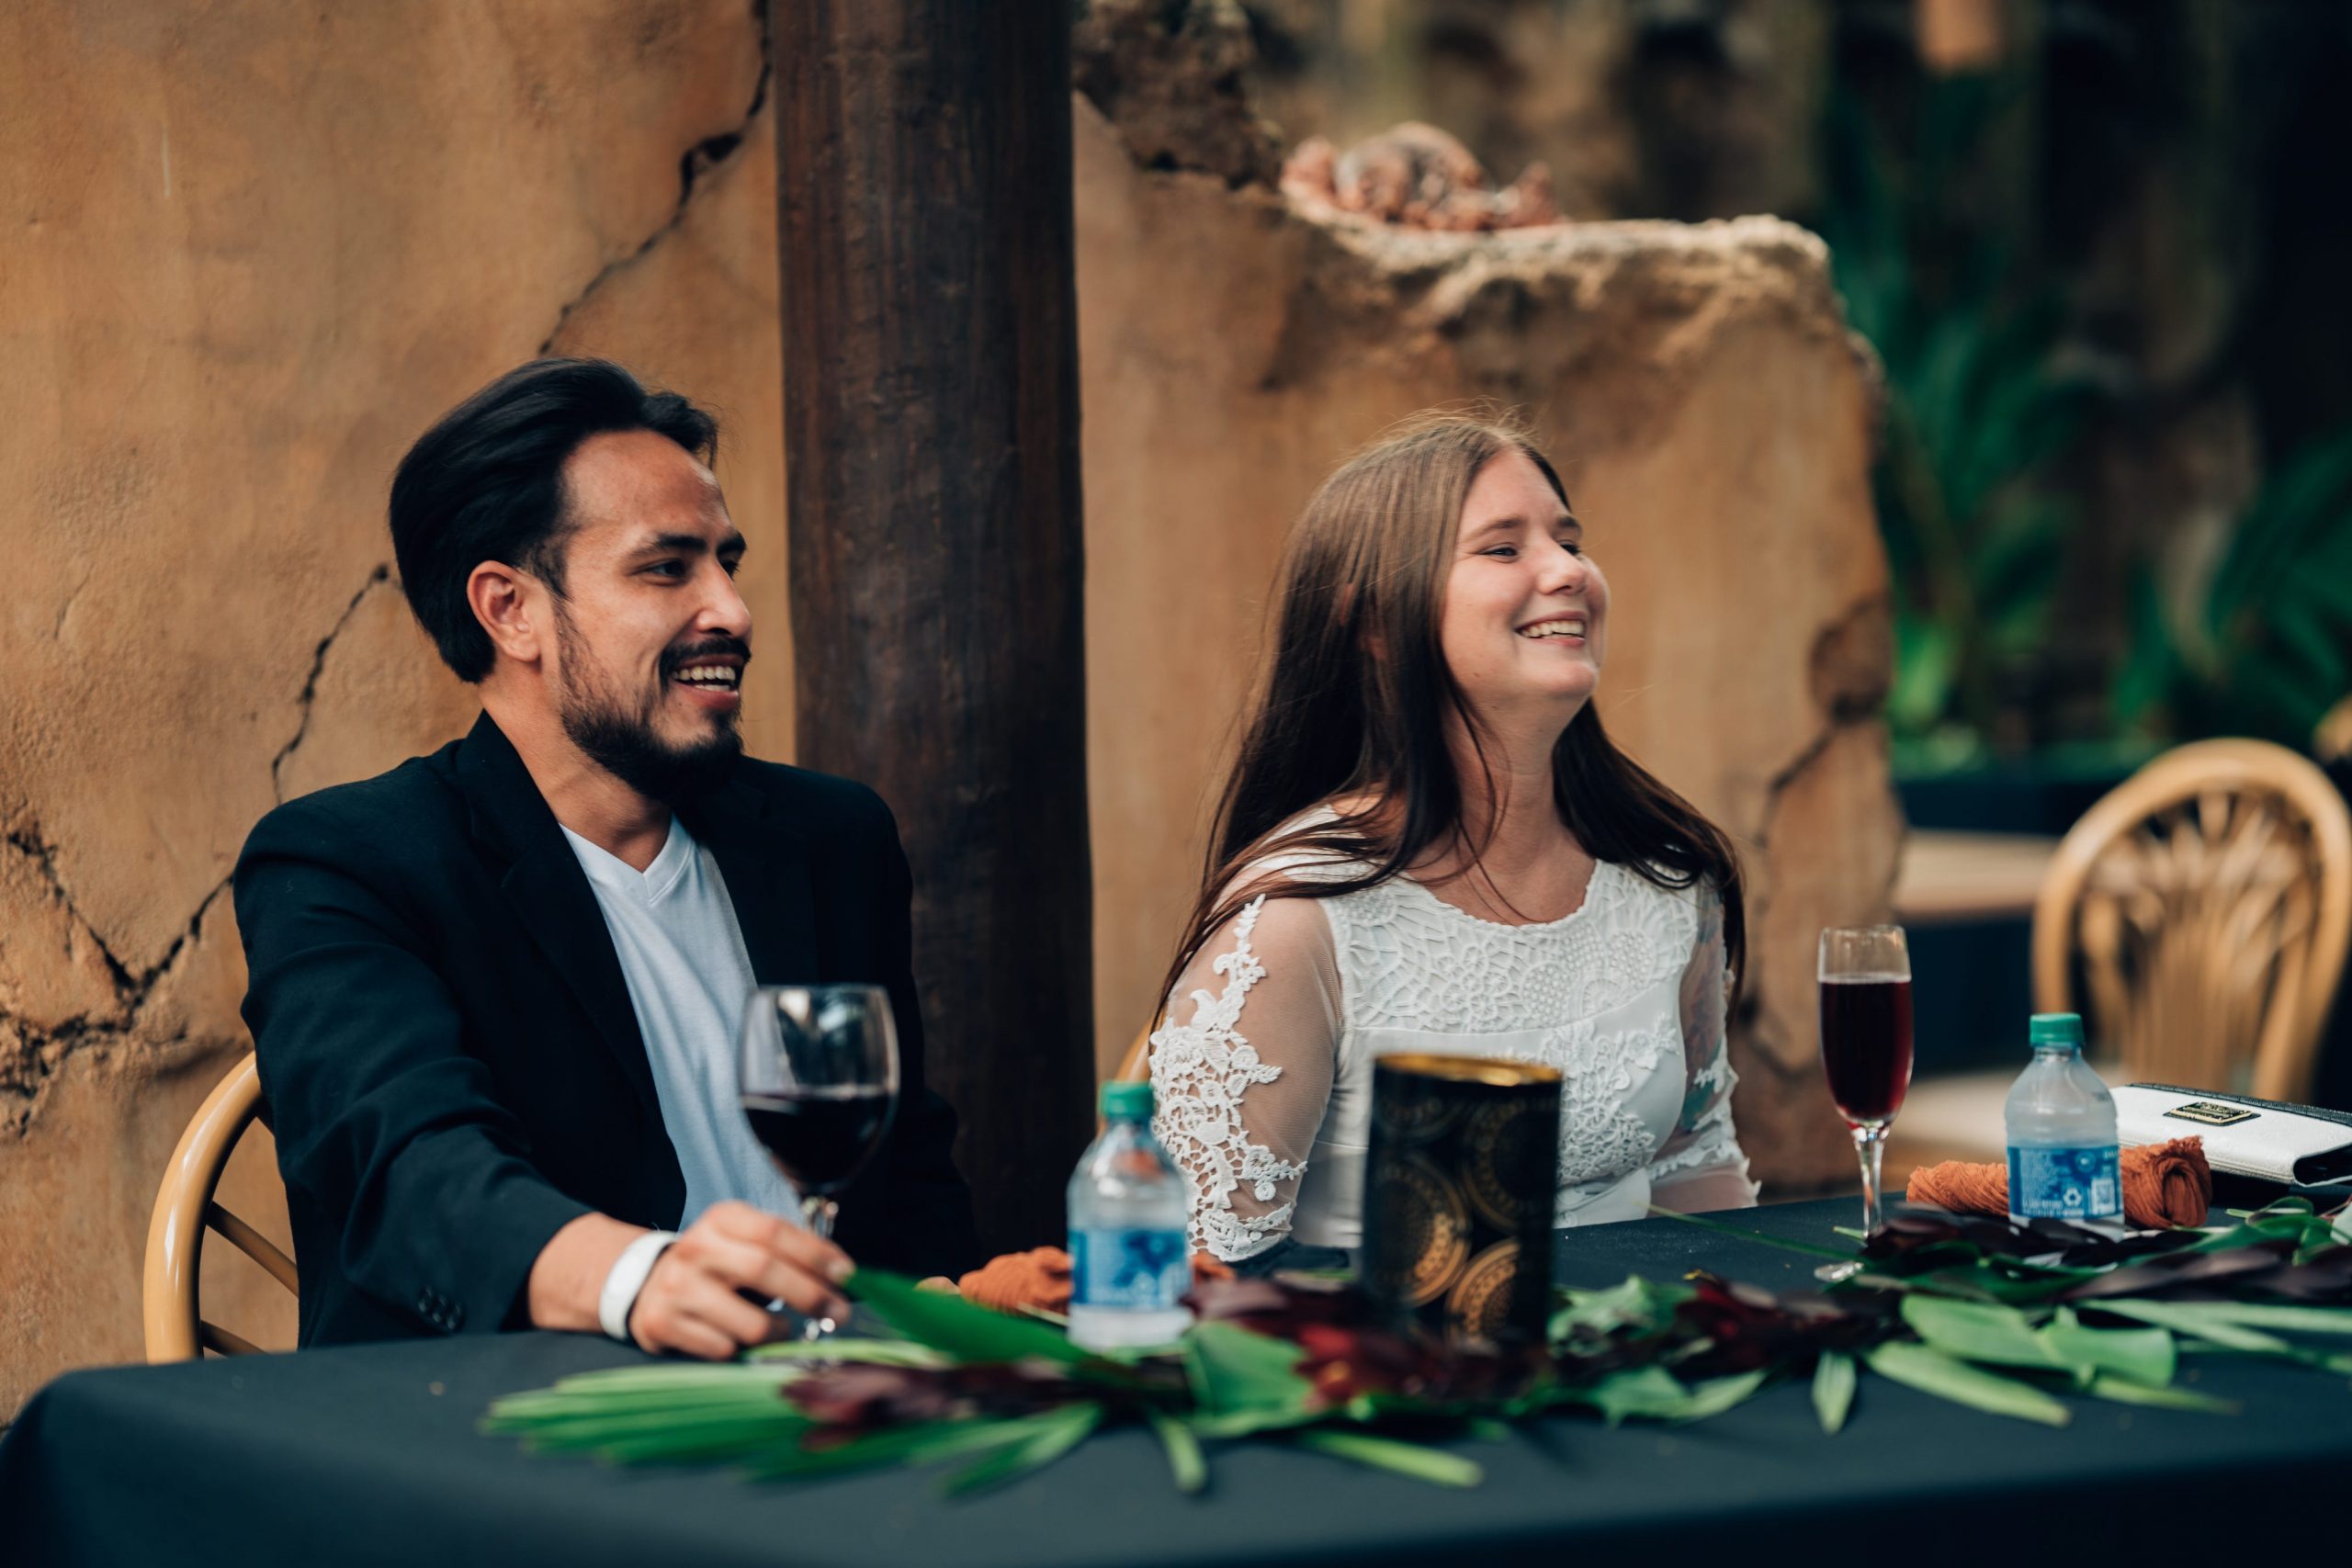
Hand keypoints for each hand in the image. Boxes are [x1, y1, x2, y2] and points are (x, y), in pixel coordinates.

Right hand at [629, 1201, 853, 1358]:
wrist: (647, 1285)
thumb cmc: (717, 1265)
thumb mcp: (743, 1241)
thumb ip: (785, 1250)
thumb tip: (840, 1275)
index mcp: (722, 1219)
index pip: (774, 1231)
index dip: (816, 1254)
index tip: (847, 1274)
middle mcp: (696, 1248)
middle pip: (764, 1270)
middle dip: (811, 1295)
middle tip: (840, 1313)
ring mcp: (677, 1287)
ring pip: (749, 1322)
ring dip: (779, 1331)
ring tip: (784, 1330)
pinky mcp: (664, 1324)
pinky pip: (724, 1349)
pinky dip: (744, 1350)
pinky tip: (741, 1338)